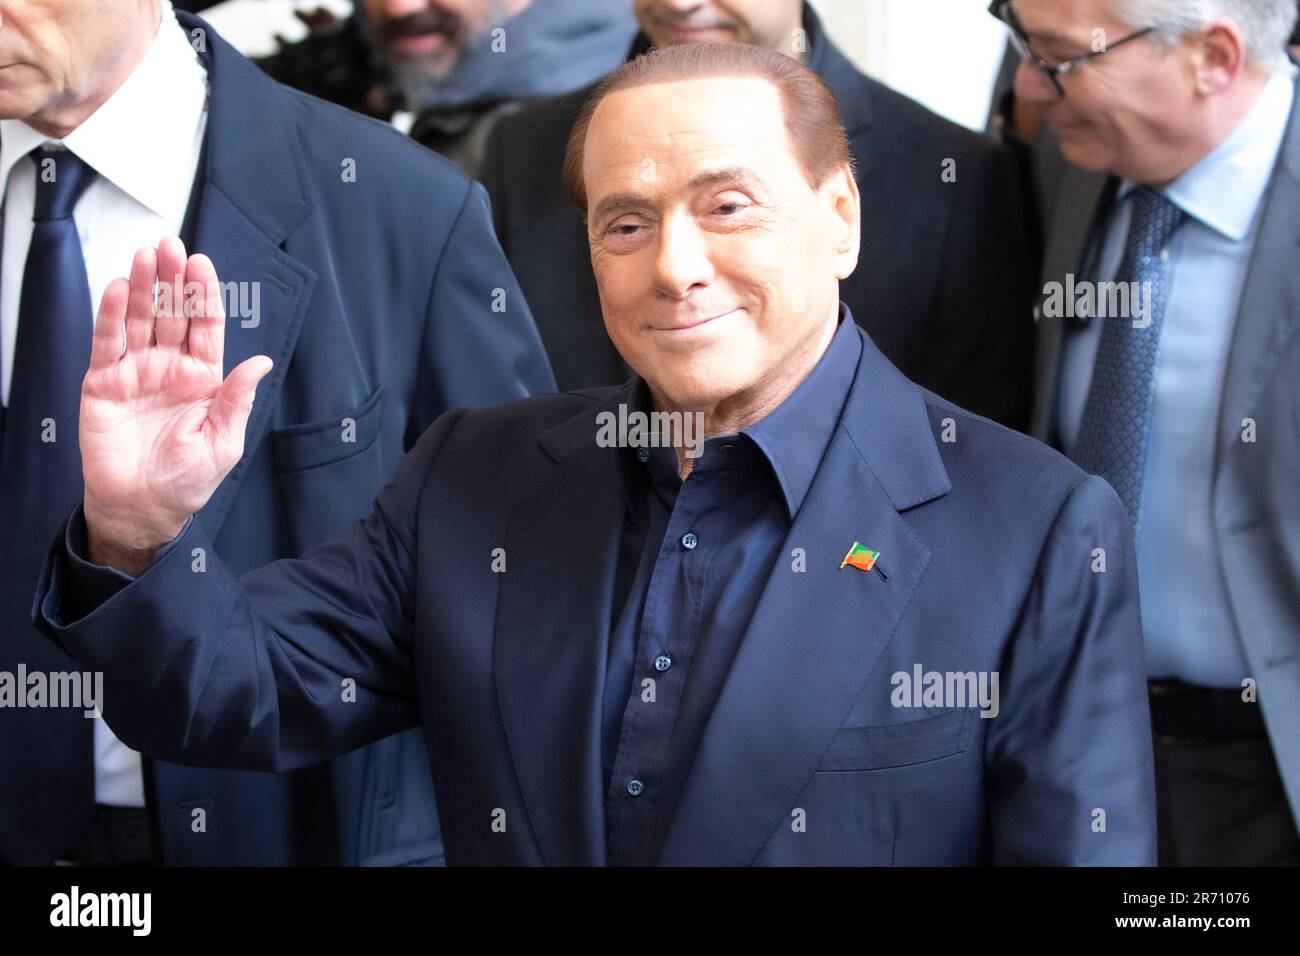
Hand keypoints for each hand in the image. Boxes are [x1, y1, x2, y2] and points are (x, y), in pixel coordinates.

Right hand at [79, 237, 273, 572]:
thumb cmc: (185, 481)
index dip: (205, 295)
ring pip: (141, 320)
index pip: (206, 327)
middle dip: (173, 279)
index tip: (203, 265)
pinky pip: (109, 342)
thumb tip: (262, 364)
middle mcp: (170, 368)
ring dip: (144, 286)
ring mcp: (137, 372)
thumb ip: (236, 400)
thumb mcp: (222, 443)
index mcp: (204, 379)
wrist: (140, 507)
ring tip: (145, 256)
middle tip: (171, 246)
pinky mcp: (104, 383)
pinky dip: (113, 315)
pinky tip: (119, 289)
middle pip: (173, 314)